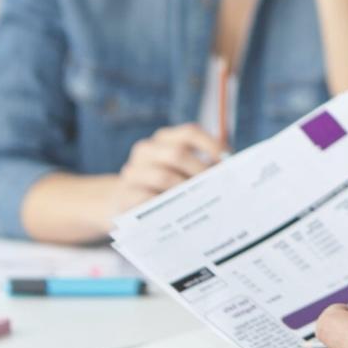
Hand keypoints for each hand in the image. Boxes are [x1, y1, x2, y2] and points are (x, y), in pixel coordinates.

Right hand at [109, 123, 225, 215]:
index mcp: (163, 139)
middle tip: (218, 188)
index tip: (228, 161)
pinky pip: (148, 199)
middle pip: (177, 154)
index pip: (189, 132)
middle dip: (201, 171)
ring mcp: (132, 172)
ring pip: (163, 176)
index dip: (211, 145)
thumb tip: (228, 174)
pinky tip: (179, 214)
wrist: (119, 202)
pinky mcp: (124, 195)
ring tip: (202, 202)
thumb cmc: (161, 186)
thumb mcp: (178, 171)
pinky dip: (166, 206)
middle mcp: (146, 150)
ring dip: (186, 191)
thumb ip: (200, 167)